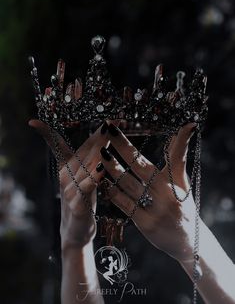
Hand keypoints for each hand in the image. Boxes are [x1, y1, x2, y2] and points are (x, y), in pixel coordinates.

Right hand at [29, 120, 108, 249]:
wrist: (76, 231)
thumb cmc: (81, 201)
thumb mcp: (83, 179)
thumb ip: (88, 161)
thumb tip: (100, 143)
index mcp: (66, 169)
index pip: (58, 146)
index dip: (47, 133)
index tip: (32, 122)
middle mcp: (66, 177)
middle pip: (82, 151)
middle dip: (98, 135)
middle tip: (111, 121)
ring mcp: (71, 191)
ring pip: (86, 167)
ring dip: (98, 152)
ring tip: (109, 137)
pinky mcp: (78, 206)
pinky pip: (87, 189)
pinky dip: (94, 178)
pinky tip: (101, 169)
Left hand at [100, 123, 197, 261]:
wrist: (189, 240)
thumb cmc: (184, 206)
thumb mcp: (182, 180)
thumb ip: (178, 156)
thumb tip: (186, 127)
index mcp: (172, 180)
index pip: (158, 155)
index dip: (133, 143)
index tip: (119, 128)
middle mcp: (164, 193)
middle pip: (138, 166)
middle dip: (121, 147)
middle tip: (107, 132)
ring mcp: (154, 209)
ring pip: (127, 184)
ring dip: (112, 168)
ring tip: (100, 154)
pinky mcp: (145, 224)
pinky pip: (124, 205)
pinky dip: (113, 193)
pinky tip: (103, 182)